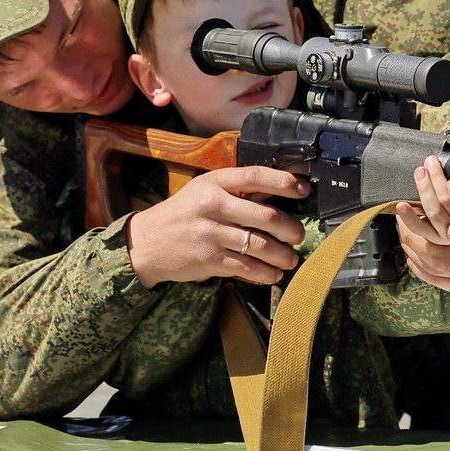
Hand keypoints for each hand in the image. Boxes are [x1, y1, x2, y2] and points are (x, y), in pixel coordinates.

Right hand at [125, 166, 308, 287]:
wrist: (147, 243)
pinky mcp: (208, 259)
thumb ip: (236, 192)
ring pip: (260, 245)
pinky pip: (246, 267)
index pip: (255, 176)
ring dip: (282, 255)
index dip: (283, 182)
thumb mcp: (204, 192)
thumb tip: (278, 194)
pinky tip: (273, 274)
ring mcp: (210, 233)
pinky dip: (265, 273)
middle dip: (290, 229)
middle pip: (266, 216)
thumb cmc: (184, 214)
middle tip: (298, 236)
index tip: (303, 190)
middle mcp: (212, 205)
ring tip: (290, 259)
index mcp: (214, 182)